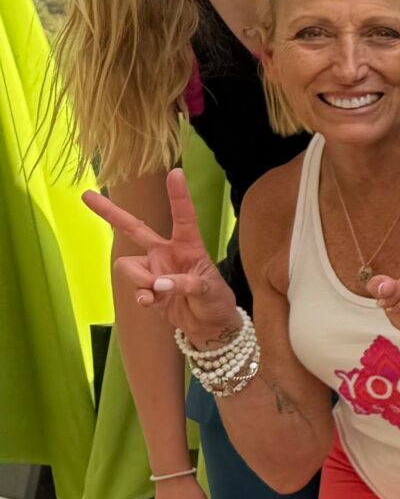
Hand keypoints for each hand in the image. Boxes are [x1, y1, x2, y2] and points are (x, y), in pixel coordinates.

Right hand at [84, 170, 240, 347]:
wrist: (208, 326)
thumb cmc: (216, 301)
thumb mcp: (210, 291)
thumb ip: (186, 285)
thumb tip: (158, 284)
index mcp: (188, 246)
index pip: (184, 217)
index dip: (179, 196)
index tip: (175, 172)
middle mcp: (166, 253)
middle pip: (134, 228)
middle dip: (110, 212)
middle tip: (85, 196)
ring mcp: (152, 269)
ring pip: (126, 264)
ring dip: (139, 279)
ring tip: (157, 293)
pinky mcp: (145, 287)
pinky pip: (132, 286)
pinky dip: (141, 296)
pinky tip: (151, 302)